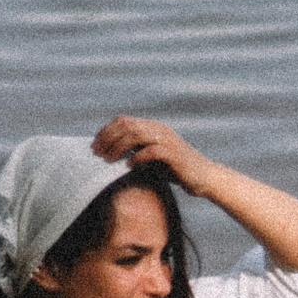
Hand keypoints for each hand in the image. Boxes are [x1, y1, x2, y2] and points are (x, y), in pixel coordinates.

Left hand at [93, 113, 210, 194]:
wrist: (204, 177)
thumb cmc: (175, 169)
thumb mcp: (152, 157)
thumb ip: (136, 151)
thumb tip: (109, 155)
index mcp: (153, 127)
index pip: (124, 120)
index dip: (106, 131)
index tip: (94, 145)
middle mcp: (159, 129)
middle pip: (127, 125)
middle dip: (108, 138)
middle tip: (96, 154)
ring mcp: (168, 140)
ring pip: (137, 135)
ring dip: (118, 147)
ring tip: (108, 160)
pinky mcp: (174, 154)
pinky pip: (152, 151)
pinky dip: (137, 157)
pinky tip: (128, 166)